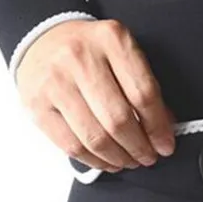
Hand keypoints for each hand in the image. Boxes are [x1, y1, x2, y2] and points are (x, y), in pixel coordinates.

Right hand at [16, 18, 175, 171]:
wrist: (43, 39)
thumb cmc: (91, 52)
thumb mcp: (123, 54)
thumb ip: (144, 87)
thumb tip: (163, 129)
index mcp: (111, 39)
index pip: (143, 94)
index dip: (158, 127)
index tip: (166, 145)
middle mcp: (80, 57)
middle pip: (118, 119)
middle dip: (139, 147)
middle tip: (148, 157)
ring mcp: (55, 82)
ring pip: (95, 137)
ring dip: (118, 158)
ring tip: (129, 161)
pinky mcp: (37, 105)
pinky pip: (71, 145)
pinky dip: (94, 161)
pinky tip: (107, 161)